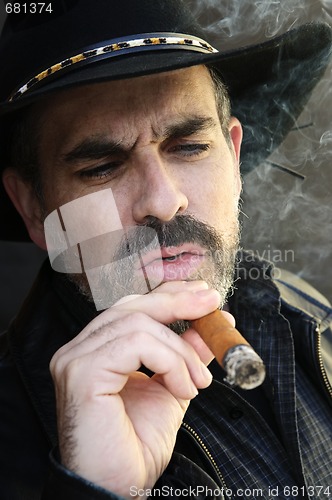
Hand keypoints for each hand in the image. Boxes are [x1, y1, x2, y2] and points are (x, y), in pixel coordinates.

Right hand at [49, 281, 224, 497]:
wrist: (118, 488)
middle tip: (212, 307)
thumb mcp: (171, 388)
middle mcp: (80, 349)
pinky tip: (182, 388)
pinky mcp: (82, 372)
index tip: (204, 296)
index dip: (170, 297)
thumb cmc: (136, 445)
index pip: (132, 308)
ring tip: (198, 381)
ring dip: (180, 350)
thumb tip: (206, 327)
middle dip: (178, 303)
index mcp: (96, 350)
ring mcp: (76, 358)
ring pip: (139, 324)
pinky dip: (169, 361)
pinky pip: (136, 344)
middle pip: (133, 307)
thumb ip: (184, 355)